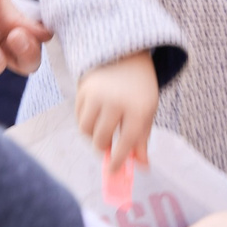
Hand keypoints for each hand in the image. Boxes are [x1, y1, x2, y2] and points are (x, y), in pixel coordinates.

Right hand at [74, 52, 160, 169]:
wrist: (127, 55)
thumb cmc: (140, 89)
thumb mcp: (148, 112)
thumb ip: (142, 139)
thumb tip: (140, 166)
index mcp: (139, 108)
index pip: (126, 142)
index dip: (119, 160)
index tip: (113, 171)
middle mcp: (116, 102)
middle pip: (102, 138)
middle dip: (104, 147)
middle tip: (109, 145)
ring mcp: (97, 95)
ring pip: (86, 130)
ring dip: (93, 135)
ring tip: (102, 129)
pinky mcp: (83, 89)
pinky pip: (79, 116)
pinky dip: (86, 121)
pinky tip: (96, 115)